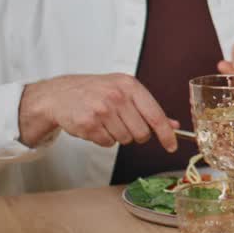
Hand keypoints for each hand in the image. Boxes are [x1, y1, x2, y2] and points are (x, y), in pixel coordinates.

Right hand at [18, 74, 178, 150]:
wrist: (60, 94)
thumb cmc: (96, 91)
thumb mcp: (125, 91)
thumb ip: (150, 108)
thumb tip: (173, 125)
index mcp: (130, 86)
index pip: (156, 115)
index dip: (166, 134)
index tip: (172, 146)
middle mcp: (117, 96)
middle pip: (141, 133)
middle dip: (135, 134)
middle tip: (123, 123)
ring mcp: (101, 110)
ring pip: (124, 140)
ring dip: (117, 135)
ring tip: (105, 121)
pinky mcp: (88, 124)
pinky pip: (107, 143)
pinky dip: (102, 138)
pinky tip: (94, 125)